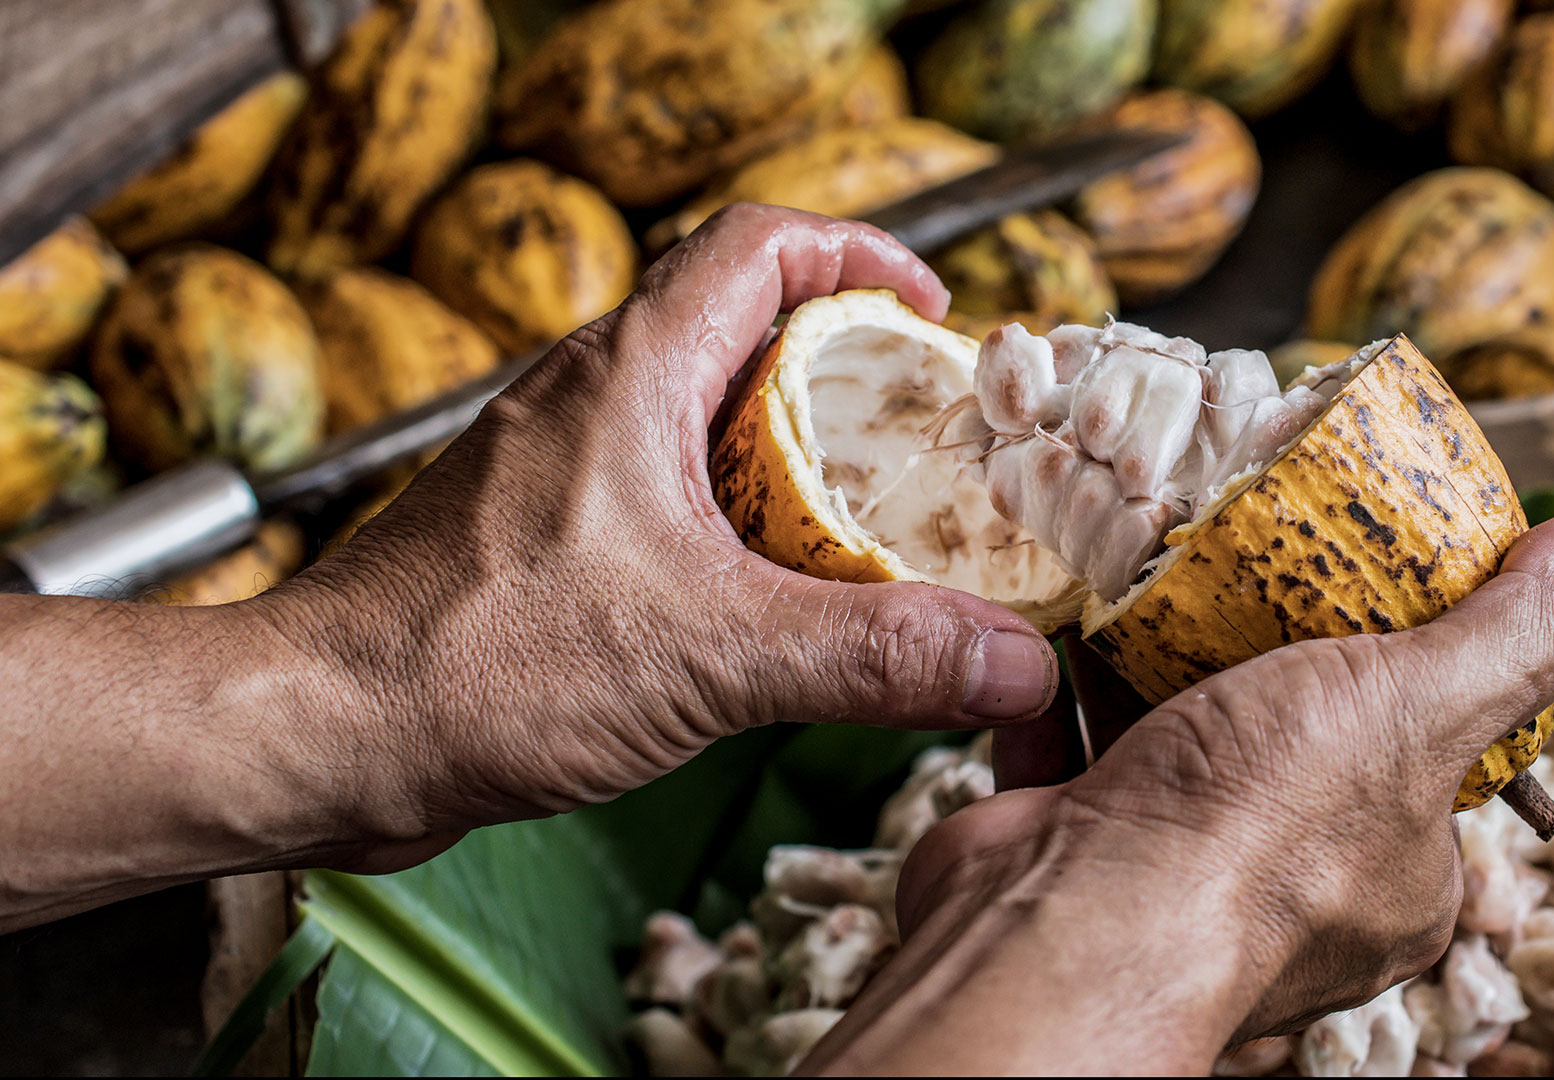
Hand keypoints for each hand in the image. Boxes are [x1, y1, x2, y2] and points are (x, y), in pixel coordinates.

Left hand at [255, 205, 1058, 865]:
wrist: (316, 734)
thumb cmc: (468, 663)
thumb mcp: (710, 654)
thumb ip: (872, 654)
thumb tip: (1008, 661)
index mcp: (632, 374)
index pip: (759, 245)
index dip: (859, 255)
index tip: (932, 313)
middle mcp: (592, 398)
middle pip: (747, 332)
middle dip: (850, 378)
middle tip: (924, 443)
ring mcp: (563, 467)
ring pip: (707, 424)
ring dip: (795, 463)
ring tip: (871, 531)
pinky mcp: (544, 538)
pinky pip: (668, 497)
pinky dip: (738, 530)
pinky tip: (772, 604)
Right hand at [802, 505, 1553, 1074]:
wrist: (1059, 931)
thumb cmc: (1253, 841)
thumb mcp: (1415, 707)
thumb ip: (1515, 635)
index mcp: (1401, 877)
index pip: (1428, 749)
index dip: (1411, 655)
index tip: (1375, 570)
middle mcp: (1291, 888)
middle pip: (1296, 732)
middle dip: (1269, 645)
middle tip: (1253, 552)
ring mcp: (1174, 868)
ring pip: (1180, 734)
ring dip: (1161, 654)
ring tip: (1156, 564)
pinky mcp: (1078, 842)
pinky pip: (1080, 742)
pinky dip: (1069, 681)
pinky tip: (1067, 618)